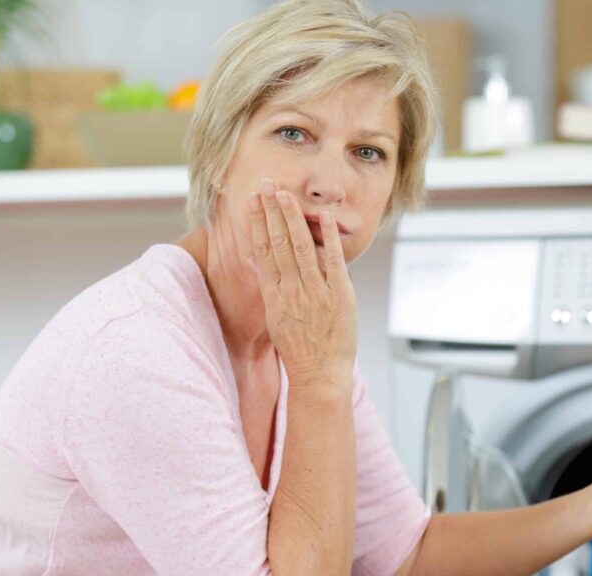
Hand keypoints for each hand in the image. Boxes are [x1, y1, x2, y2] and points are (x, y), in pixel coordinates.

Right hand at [249, 177, 357, 387]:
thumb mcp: (275, 316)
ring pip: (300, 248)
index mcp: (274, 295)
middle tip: (266, 184)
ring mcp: (315, 293)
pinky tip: (325, 218)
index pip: (261, 250)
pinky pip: (333, 263)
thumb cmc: (298, 347)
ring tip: (286, 194)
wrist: (319, 375)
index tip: (252, 200)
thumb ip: (269, 285)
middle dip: (270, 211)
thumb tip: (256, 260)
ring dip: (293, 219)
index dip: (256, 223)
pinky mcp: (339, 297)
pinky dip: (329, 239)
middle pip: (278, 244)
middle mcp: (291, 291)